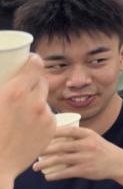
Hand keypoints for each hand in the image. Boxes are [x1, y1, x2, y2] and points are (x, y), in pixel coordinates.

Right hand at [0, 55, 55, 180]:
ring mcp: (46, 114)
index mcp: (15, 92)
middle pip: (41, 81)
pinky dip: (40, 117)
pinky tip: (27, 127)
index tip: (28, 62)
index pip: (35, 64)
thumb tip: (3, 81)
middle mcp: (34, 100)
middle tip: (22, 90)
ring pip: (44, 99)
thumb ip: (0, 91)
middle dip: (32, 83)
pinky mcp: (52, 127)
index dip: (32, 61)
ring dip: (35, 102)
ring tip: (20, 115)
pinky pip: (48, 114)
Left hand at [34, 126, 122, 182]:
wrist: (118, 162)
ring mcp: (86, 158)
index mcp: (89, 134)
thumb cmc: (101, 149)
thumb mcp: (93, 138)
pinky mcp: (85, 170)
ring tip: (36, 167)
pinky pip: (66, 172)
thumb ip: (78, 136)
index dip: (54, 132)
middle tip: (33, 153)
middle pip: (61, 146)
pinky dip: (54, 175)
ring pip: (60, 159)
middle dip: (44, 150)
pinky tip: (48, 177)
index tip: (41, 134)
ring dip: (45, 163)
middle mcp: (87, 145)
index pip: (68, 130)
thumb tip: (55, 134)